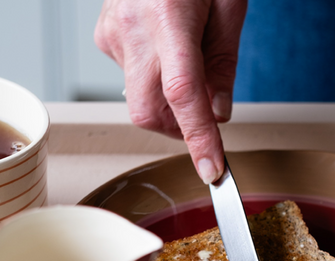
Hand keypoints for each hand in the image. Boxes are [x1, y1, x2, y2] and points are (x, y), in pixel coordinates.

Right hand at [95, 0, 246, 183]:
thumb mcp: (229, 7)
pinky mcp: (105, 36)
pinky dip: (153, 77)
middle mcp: (132, 29)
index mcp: (168, 16)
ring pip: (139, 98)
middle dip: (177, 125)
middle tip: (199, 111)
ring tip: (183, 56)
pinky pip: (130, 76)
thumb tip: (217, 114)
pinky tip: (163, 47)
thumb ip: (222, 66)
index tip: (211, 171)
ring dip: (167, 98)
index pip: (183, 96)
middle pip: (148, 112)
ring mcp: (113, 33)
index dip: (198, 139)